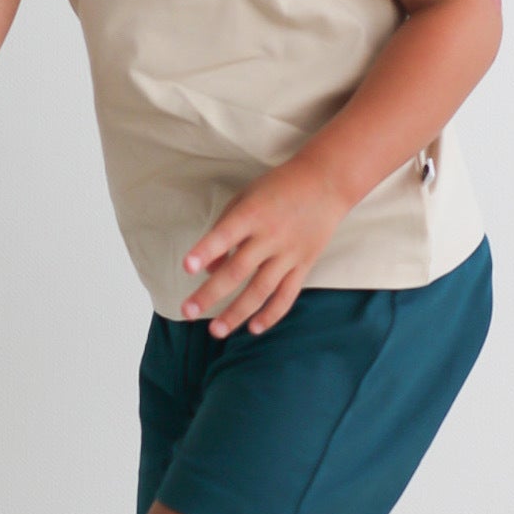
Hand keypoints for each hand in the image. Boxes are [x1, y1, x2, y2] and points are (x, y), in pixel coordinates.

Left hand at [181, 159, 348, 338]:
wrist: (326, 182)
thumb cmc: (278, 187)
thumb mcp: (246, 196)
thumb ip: (223, 228)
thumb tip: (208, 269)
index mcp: (252, 213)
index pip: (224, 234)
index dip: (205, 250)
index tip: (187, 268)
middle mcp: (270, 235)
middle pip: (237, 270)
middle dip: (210, 294)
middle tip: (188, 312)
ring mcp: (289, 252)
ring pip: (260, 290)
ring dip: (237, 313)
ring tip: (216, 331)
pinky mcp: (305, 264)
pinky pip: (287, 295)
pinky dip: (271, 314)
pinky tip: (254, 328)